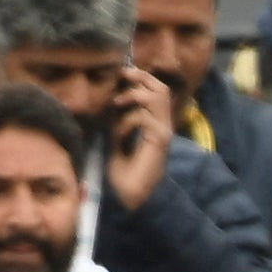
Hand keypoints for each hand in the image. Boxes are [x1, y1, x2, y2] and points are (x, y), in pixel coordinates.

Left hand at [103, 66, 171, 212]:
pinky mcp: (159, 141)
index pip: (156, 89)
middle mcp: (162, 125)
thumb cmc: (122, 171)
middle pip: (160, 88)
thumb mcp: (116, 135)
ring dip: (133, 95)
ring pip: (156, 96)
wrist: (130, 197)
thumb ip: (118, 117)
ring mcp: (163, 132)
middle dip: (140, 78)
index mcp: (154, 122)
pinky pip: (144, 117)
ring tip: (117, 103)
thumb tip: (108, 95)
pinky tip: (118, 133)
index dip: (140, 77)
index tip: (119, 75)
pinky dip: (128, 119)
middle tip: (121, 78)